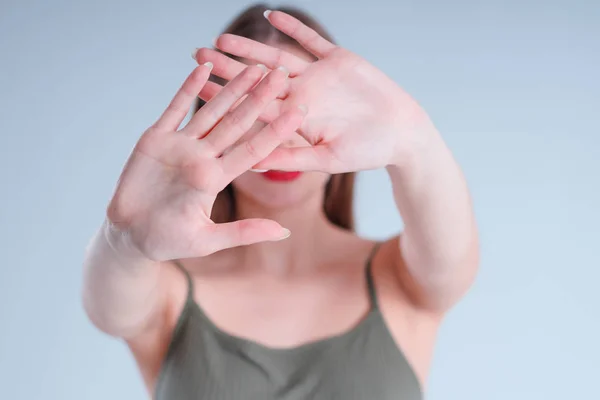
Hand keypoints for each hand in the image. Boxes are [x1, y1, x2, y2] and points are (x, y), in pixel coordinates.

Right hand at [107, 63, 304, 260]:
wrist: (131, 235)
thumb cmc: (169, 241)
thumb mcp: (207, 240)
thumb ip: (245, 232)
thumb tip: (285, 231)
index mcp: (218, 177)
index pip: (254, 149)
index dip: (276, 130)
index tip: (300, 110)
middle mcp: (204, 157)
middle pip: (238, 123)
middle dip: (259, 98)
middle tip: (282, 74)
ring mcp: (180, 145)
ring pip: (210, 110)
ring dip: (230, 88)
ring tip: (252, 67)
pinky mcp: (155, 139)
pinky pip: (174, 108)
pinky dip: (188, 88)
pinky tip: (204, 67)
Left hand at [193, 10, 435, 172]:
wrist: (402, 132)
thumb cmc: (367, 152)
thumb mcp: (327, 159)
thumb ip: (291, 159)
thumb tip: (253, 165)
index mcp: (295, 120)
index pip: (253, 107)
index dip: (227, 98)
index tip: (200, 88)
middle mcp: (301, 96)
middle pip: (257, 79)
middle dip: (229, 67)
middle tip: (197, 54)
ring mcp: (317, 76)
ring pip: (277, 58)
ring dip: (251, 47)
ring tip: (222, 37)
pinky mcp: (337, 59)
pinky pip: (311, 40)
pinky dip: (293, 28)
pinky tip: (271, 16)